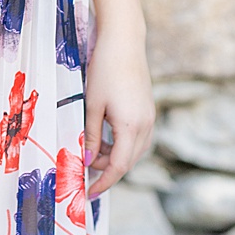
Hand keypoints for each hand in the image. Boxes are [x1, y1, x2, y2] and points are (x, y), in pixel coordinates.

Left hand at [83, 25, 154, 196]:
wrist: (124, 42)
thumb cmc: (104, 70)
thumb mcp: (92, 106)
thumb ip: (91, 137)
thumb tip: (88, 161)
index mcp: (132, 126)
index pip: (120, 167)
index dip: (104, 182)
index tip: (90, 192)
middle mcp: (146, 124)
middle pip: (129, 161)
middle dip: (108, 170)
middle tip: (84, 170)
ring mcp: (150, 116)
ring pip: (135, 150)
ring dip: (116, 156)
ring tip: (93, 151)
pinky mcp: (148, 109)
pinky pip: (138, 137)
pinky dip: (123, 144)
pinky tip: (107, 137)